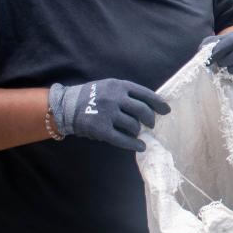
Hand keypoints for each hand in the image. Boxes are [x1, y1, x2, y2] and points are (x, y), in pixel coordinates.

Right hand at [49, 79, 169, 151]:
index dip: (158, 103)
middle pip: (143, 111)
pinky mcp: (101, 129)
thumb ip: (126, 93)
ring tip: (137, 132)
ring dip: (138, 130)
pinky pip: (123, 139)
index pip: (146, 94)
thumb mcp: (109, 86)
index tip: (166, 110)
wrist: (66, 105)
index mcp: (119, 85)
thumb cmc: (91, 96)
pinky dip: (135, 144)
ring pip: (134, 125)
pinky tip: (140, 146)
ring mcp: (108, 114)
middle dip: (151, 119)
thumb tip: (151, 106)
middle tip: (151, 124)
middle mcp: (115, 98)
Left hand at [199, 27, 232, 85]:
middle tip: (220, 65)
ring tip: (229, 70)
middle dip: (224, 62)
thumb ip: (209, 44)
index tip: (209, 61)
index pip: (230, 42)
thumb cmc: (230, 47)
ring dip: (232, 72)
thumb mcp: (220, 41)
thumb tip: (202, 52)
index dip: (217, 52)